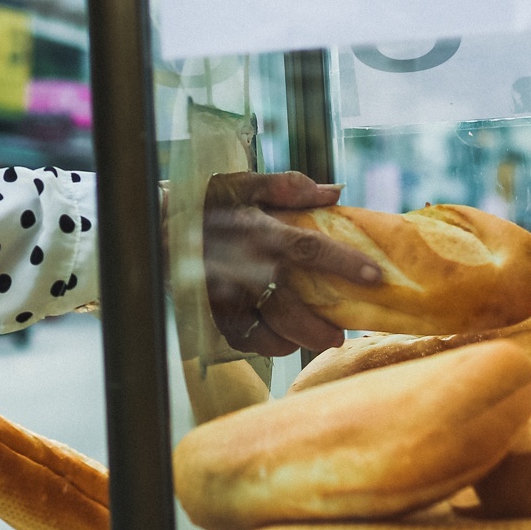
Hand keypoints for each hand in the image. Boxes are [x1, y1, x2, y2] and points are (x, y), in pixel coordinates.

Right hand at [203, 171, 378, 356]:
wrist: (155, 227)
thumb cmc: (207, 202)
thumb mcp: (244, 183)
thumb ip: (289, 186)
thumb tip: (335, 192)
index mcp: (260, 231)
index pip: (309, 249)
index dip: (344, 263)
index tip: (375, 276)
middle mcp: (245, 267)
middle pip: (292, 306)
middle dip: (321, 326)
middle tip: (342, 332)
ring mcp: (227, 295)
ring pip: (271, 331)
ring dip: (300, 340)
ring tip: (322, 339)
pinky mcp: (212, 314)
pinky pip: (247, 340)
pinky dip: (269, 346)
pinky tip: (285, 342)